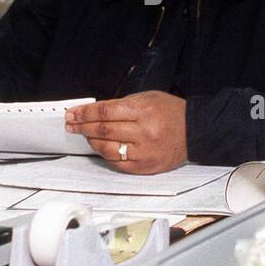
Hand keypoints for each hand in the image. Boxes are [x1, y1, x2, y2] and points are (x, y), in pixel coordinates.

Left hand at [64, 91, 187, 174]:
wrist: (193, 131)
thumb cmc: (170, 112)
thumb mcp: (147, 98)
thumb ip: (121, 105)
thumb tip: (94, 112)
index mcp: (143, 111)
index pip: (105, 112)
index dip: (84, 113)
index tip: (72, 113)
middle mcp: (143, 132)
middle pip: (103, 130)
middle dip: (82, 126)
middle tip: (71, 124)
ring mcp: (144, 152)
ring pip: (107, 148)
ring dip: (91, 141)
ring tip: (85, 134)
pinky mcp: (144, 167)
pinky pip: (117, 163)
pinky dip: (105, 154)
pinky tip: (100, 147)